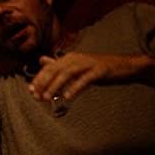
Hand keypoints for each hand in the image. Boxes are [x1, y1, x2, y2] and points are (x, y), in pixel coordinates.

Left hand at [27, 52, 142, 101]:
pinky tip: (67, 97)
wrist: (124, 67)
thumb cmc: (98, 68)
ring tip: (47, 97)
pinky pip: (84, 80)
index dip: (39, 79)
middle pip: (55, 70)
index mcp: (69, 57)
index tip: (30, 91)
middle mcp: (76, 58)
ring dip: (55, 86)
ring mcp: (88, 64)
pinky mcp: (99, 71)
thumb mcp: (76, 65)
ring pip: (67, 74)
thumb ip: (58, 64)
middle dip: (43, 83)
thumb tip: (41, 60)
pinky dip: (74, 88)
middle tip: (36, 96)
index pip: (49, 68)